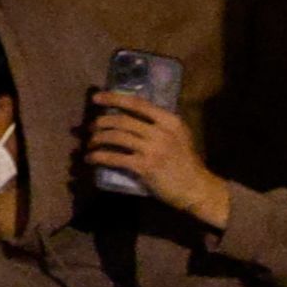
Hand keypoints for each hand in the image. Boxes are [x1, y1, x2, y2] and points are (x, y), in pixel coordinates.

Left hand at [82, 92, 230, 230]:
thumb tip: (129, 116)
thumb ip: (158, 124)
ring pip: (116, 137)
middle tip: (92, 128)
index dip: (114, 98)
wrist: (196, 188)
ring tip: (90, 143)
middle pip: (123, 120)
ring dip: (98, 139)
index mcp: (170, 120)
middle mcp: (161, 131)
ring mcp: (153, 149)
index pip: (137, 103)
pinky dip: (99, 156)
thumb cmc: (185, 162)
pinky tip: (91, 158)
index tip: (96, 98)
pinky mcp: (145, 167)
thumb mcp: (178, 136)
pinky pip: (115, 157)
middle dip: (102, 122)